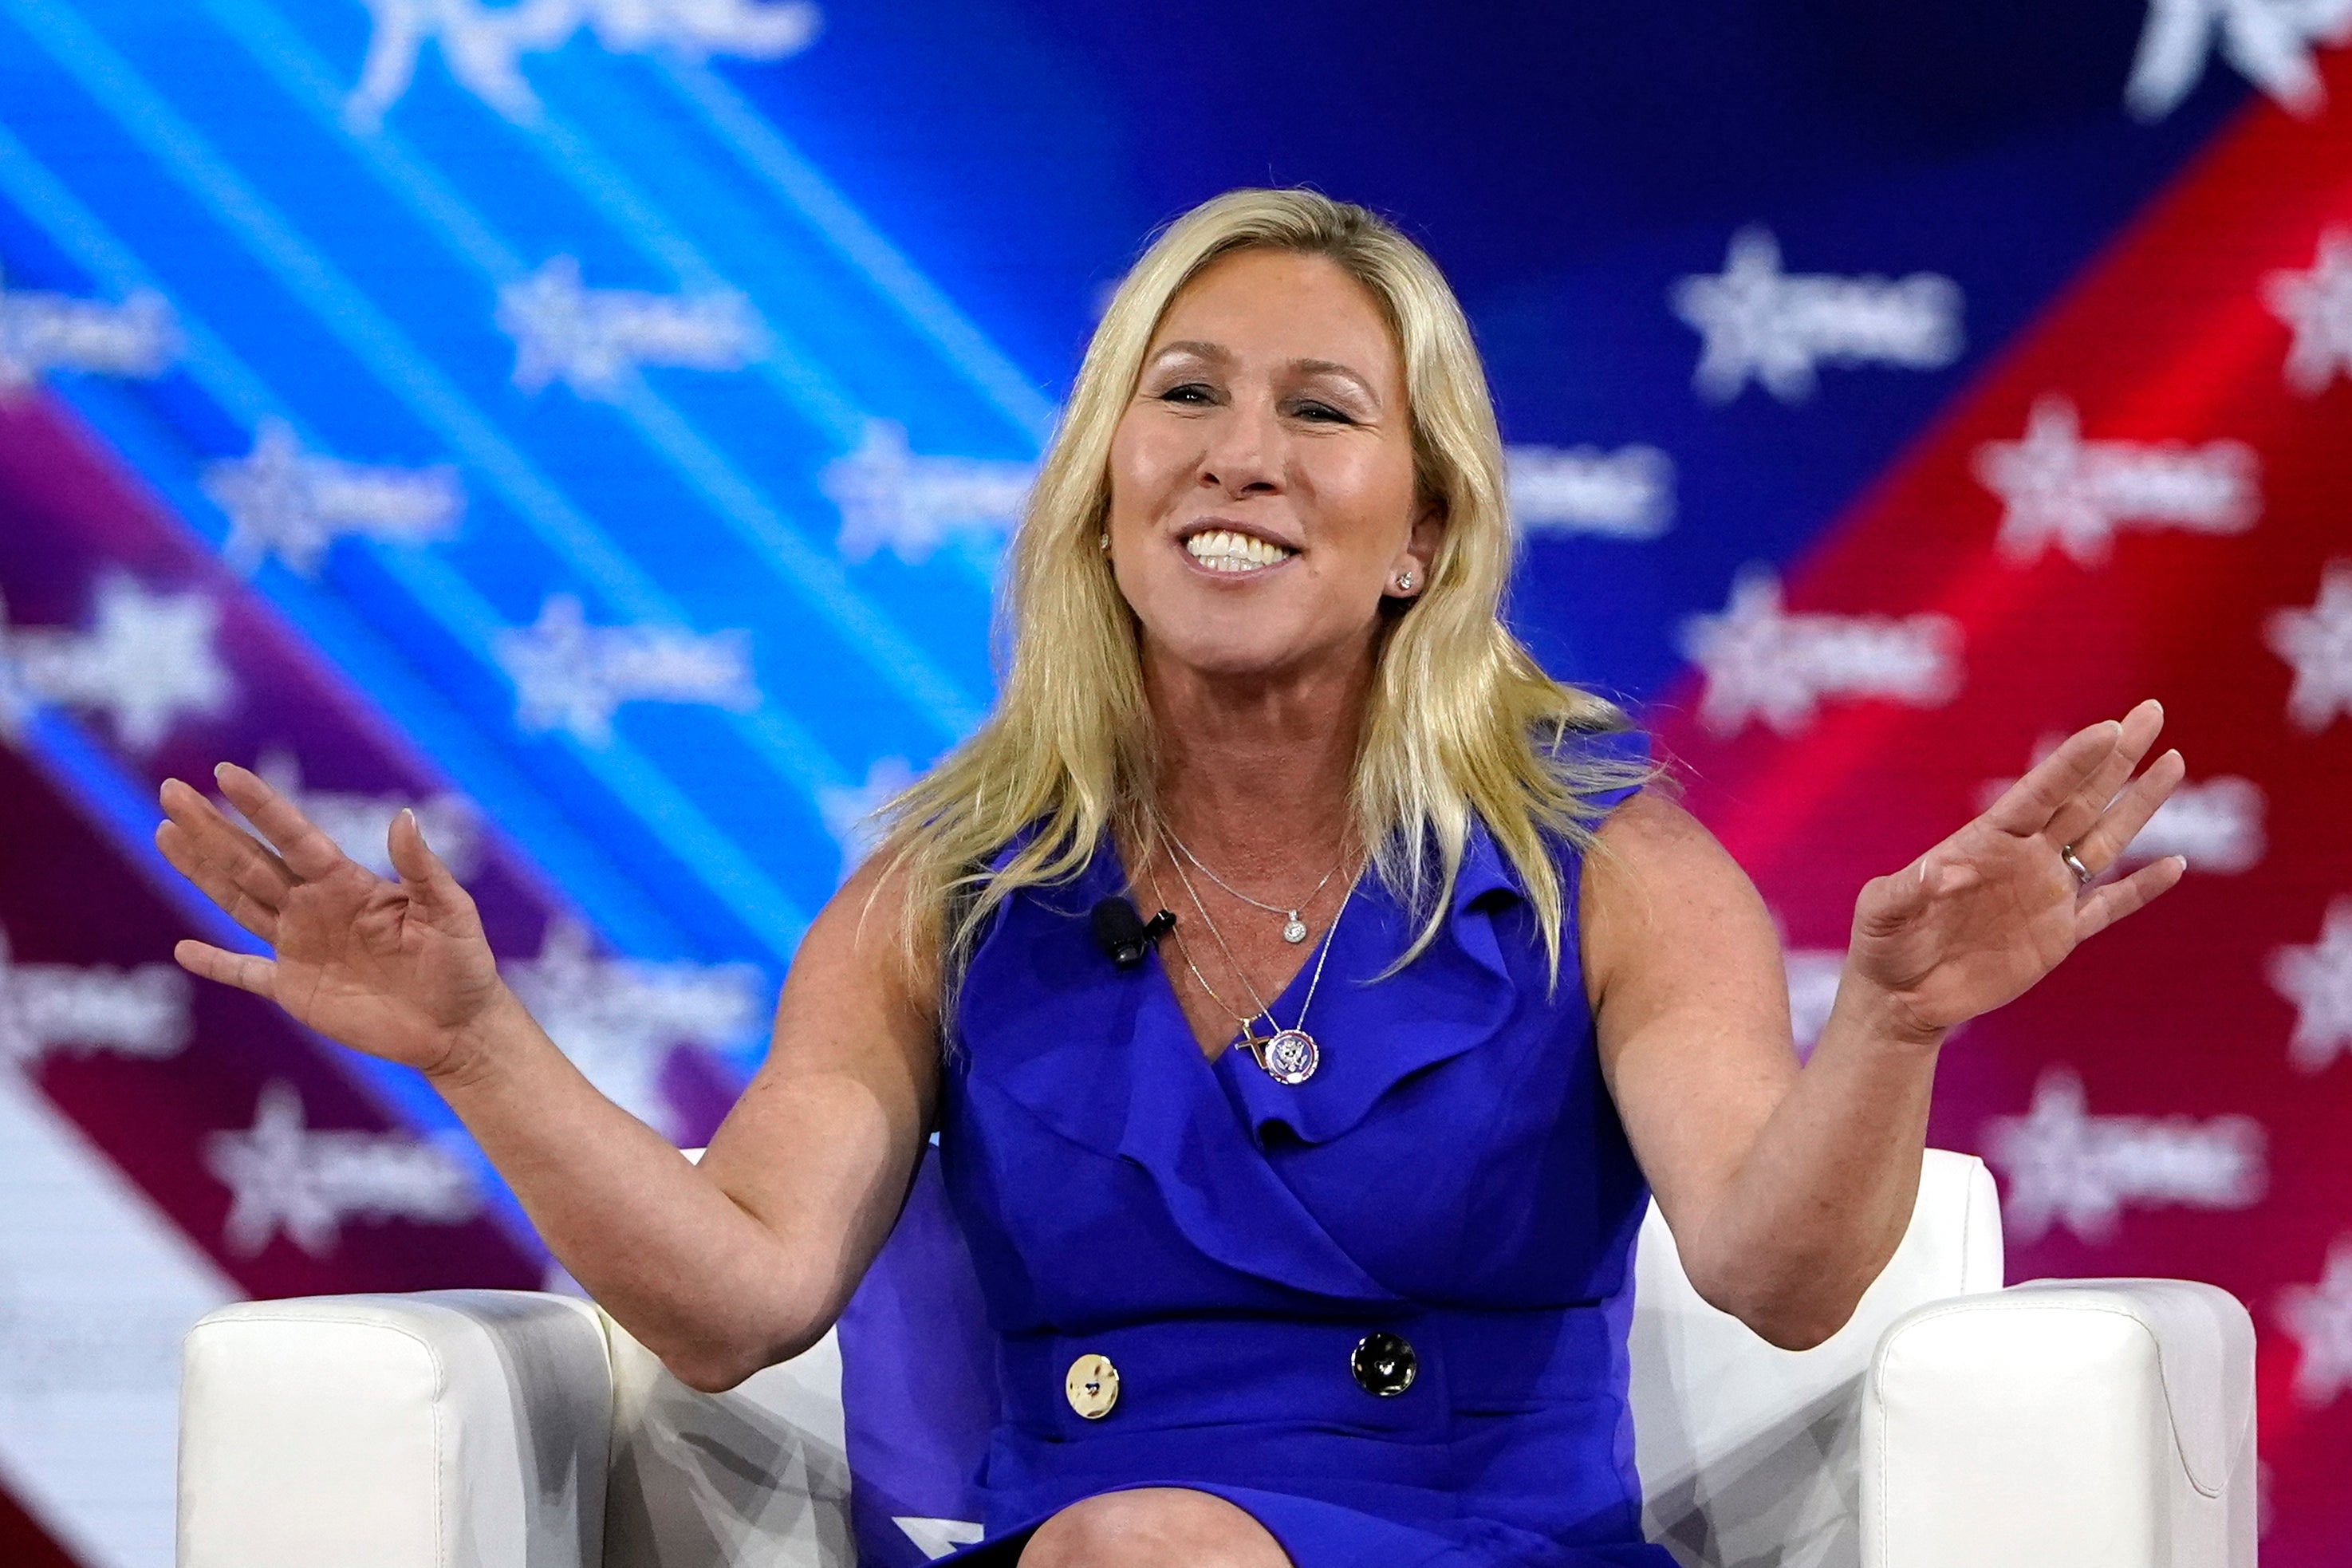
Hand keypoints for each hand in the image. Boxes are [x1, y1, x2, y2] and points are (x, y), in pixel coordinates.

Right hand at [156, 763, 510, 1078]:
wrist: (459, 1026)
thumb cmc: (463, 963)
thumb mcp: (451, 911)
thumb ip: (422, 869)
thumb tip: (403, 816)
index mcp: (349, 883)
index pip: (294, 836)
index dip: (260, 806)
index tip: (224, 773)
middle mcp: (316, 907)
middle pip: (250, 861)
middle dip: (210, 827)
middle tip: (171, 790)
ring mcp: (301, 948)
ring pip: (239, 902)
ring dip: (201, 871)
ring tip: (166, 834)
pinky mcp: (295, 990)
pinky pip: (246, 973)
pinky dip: (216, 964)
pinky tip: (183, 949)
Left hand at [1842, 699, 2186, 1042]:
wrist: (1900, 997)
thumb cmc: (1883, 944)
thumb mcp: (1882, 911)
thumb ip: (1910, 888)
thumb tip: (1946, 871)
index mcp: (1985, 842)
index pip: (2039, 793)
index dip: (2074, 762)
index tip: (2109, 727)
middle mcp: (2023, 858)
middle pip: (2081, 799)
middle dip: (2118, 758)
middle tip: (2151, 711)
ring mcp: (2046, 894)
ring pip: (2104, 840)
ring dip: (2139, 805)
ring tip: (2172, 761)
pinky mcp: (2059, 936)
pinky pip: (2109, 907)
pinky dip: (2141, 889)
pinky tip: (2174, 865)